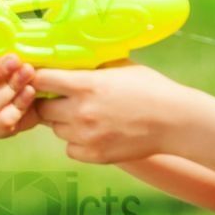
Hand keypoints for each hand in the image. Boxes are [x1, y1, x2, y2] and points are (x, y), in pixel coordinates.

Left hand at [34, 62, 185, 163]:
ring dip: (64, 123)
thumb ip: (88, 66)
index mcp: (84, 85)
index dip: (38, 79)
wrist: (176, 121)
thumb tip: (63, 59)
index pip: (39, 79)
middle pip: (41, 108)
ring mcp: (85, 135)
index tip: (41, 79)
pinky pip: (70, 148)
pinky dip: (77, 143)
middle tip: (62, 100)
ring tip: (86, 116)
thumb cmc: (150, 89)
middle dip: (48, 103)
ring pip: (56, 129)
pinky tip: (94, 133)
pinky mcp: (93, 155)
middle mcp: (80, 111)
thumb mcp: (118, 66)